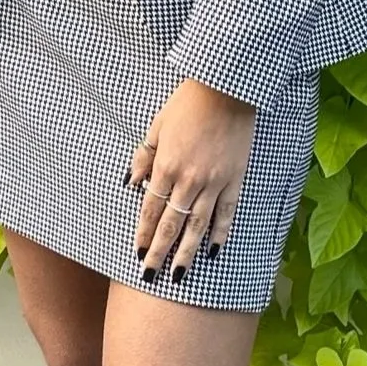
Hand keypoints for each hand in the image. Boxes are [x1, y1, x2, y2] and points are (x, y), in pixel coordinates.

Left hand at [129, 79, 256, 282]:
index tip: (138, 252)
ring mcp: (214, 182)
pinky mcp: (234, 179)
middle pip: (171, 224)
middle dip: (160, 252)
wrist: (227, 90)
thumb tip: (131, 183)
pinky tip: (212, 251)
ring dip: (187, 252)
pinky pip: (226, 213)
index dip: (144, 233)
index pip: (151, 209)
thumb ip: (144, 157)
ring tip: (180, 276)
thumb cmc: (188, 103)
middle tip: (150, 276)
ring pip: (197, 225)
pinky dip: (219, 233)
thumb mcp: (157, 126)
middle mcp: (189, 180)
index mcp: (166, 166)